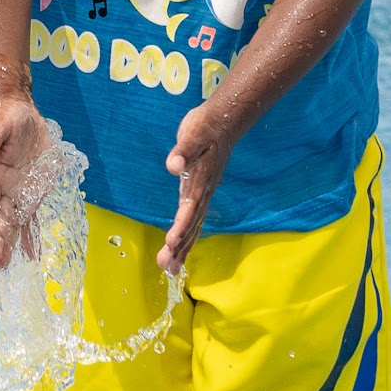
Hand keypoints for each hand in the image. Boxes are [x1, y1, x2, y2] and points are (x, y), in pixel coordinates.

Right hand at [0, 86, 53, 268]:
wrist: (21, 119)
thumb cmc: (8, 120)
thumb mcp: (3, 123)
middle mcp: (0, 190)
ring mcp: (14, 196)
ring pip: (9, 225)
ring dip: (7, 244)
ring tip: (3, 265)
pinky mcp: (30, 198)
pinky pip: (30, 221)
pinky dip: (29, 238)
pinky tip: (31, 255)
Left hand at [158, 100, 234, 274]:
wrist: (223, 122)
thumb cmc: (206, 127)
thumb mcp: (193, 134)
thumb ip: (183, 152)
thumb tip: (173, 166)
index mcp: (201, 181)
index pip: (190, 208)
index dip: (181, 227)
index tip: (171, 243)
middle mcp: (203, 192)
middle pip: (191, 225)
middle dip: (180, 247)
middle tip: (167, 267)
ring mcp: (202, 195)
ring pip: (193, 226)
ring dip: (183, 248)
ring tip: (171, 269)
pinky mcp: (199, 193)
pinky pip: (193, 220)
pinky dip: (186, 236)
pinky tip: (180, 249)